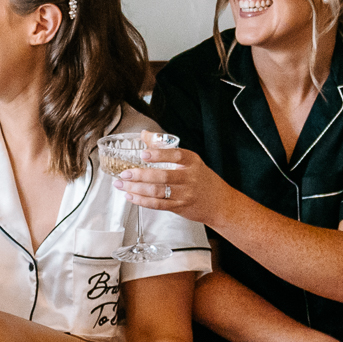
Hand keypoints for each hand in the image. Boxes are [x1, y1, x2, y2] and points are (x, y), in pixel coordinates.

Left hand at [113, 139, 230, 228]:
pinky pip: (158, 204)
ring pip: (157, 192)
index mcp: (192, 162)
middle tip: (125, 173)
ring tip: (122, 184)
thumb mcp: (190, 161)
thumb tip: (145, 134)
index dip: (159, 155)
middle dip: (141, 175)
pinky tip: (131, 196)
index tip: (144, 153)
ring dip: (136, 189)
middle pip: (163, 176)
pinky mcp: (180, 207)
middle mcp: (190, 177)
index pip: (176, 155)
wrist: (220, 203)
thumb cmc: (202, 180)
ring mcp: (185, 194)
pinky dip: (142, 201)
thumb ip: (166, 148)